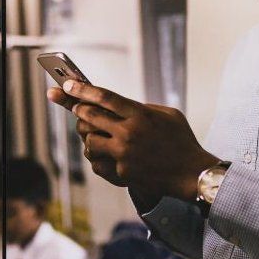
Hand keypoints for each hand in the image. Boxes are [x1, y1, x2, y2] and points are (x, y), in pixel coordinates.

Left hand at [47, 80, 218, 200]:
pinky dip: (98, 155)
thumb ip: (142, 108)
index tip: (67, 85)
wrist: (191, 173)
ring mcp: (124, 154)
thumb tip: (118, 105)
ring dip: (88, 134)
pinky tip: (104, 152)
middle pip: (90, 117)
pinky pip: (98, 161)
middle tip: (75, 106)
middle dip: (78, 109)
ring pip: (89, 140)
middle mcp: (129, 134)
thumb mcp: (168, 114)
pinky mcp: (122, 172)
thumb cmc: (181, 140)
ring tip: (94, 131)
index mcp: (140, 115)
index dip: (82, 90)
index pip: (104, 98)